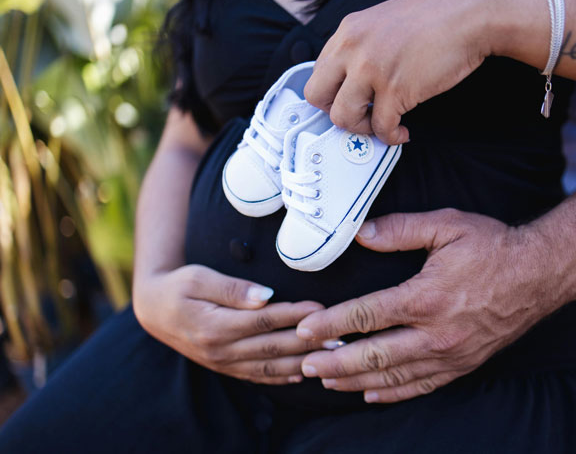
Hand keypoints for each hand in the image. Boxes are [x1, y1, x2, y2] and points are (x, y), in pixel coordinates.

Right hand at [133, 264, 326, 384]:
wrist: (155, 310)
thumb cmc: (179, 287)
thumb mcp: (198, 278)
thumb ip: (232, 288)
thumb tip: (265, 295)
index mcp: (214, 325)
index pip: (262, 321)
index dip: (293, 314)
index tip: (320, 307)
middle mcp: (221, 350)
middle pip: (273, 347)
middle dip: (308, 342)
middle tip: (339, 336)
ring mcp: (224, 363)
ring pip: (270, 366)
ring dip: (303, 361)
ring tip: (332, 355)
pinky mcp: (226, 368)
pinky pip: (259, 377)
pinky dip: (283, 377)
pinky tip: (304, 373)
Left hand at [296, 209, 564, 401]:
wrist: (540, 273)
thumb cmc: (493, 247)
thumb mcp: (446, 226)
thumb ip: (400, 229)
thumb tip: (360, 233)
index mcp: (426, 297)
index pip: (366, 316)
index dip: (331, 325)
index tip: (304, 330)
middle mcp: (435, 333)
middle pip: (373, 355)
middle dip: (334, 363)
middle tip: (304, 365)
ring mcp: (450, 354)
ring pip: (394, 376)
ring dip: (356, 381)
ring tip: (327, 383)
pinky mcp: (463, 365)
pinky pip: (422, 386)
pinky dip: (394, 394)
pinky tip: (372, 396)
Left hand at [304, 0, 498, 144]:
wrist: (470, 15)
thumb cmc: (435, 20)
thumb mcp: (382, 24)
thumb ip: (361, 49)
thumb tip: (352, 82)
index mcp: (347, 32)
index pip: (318, 73)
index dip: (333, 94)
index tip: (348, 102)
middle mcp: (353, 49)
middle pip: (318, 97)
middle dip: (337, 113)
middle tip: (359, 116)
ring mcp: (372, 70)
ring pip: (343, 117)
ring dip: (363, 129)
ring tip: (382, 124)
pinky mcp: (395, 90)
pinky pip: (381, 127)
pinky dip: (391, 136)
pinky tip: (402, 130)